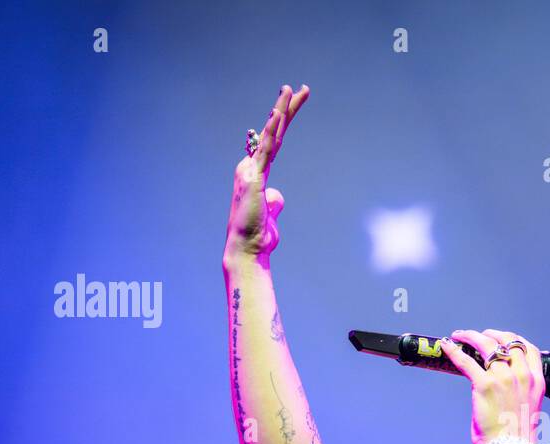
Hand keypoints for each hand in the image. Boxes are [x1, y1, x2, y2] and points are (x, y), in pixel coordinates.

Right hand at [224, 84, 310, 262]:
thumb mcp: (270, 212)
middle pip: (272, 131)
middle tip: (302, 88)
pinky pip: (264, 149)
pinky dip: (271, 131)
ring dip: (281, 110)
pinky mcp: (252, 177)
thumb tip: (276, 194)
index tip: (293, 104)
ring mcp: (249, 169)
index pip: (273, 141)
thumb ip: (273, 199)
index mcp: (255, 172)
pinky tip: (278, 115)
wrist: (247, 248)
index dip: (283, 122)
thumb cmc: (258, 234)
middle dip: (287, 108)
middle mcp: (250, 166)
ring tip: (291, 89)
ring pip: (269, 134)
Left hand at [439, 329, 545, 443]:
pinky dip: (454, 351)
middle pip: (508, 340)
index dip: (514, 339)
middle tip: (479, 336)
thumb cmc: (517, 437)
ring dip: (471, 336)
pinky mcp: (484, 385)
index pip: (529, 349)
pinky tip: (446, 346)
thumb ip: (519, 393)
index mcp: (536, 381)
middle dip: (492, 334)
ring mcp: (504, 378)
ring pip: (487, 345)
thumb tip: (503, 391)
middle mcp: (522, 375)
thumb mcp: (527, 408)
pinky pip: (466, 361)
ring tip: (460, 335)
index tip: (503, 338)